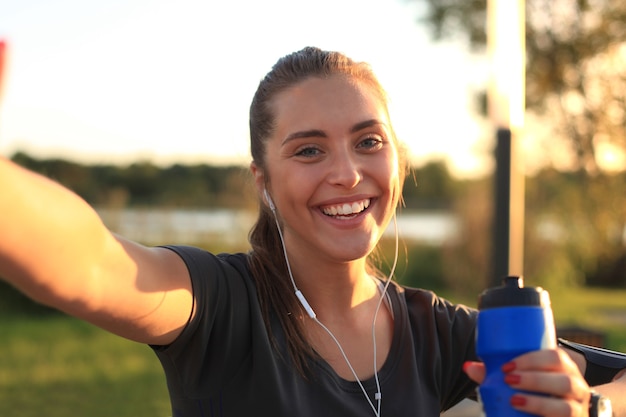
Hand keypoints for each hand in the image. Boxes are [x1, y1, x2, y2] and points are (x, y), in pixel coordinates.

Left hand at [464, 349, 590, 416]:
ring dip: (538, 402)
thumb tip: (467, 367)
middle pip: (564, 380)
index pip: (556, 357)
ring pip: (566, 406)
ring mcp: (578, 409)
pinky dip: (545, 416)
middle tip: (508, 380)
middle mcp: (576, 387)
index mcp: (564, 368)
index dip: (533, 359)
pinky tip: (524, 412)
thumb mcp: (516, 381)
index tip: (506, 366)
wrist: (546, 415)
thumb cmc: (533, 391)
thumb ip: (494, 374)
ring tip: (514, 399)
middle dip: (535, 379)